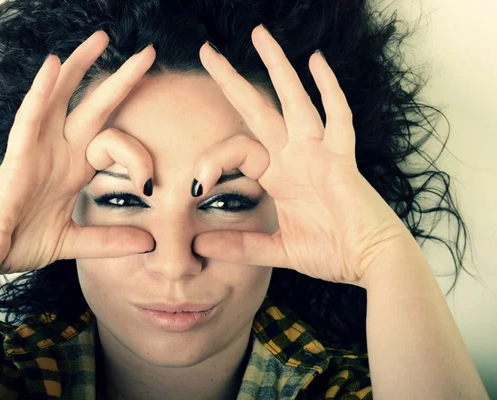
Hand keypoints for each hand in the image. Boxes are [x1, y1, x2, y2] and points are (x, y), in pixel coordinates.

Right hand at [0, 31, 155, 277]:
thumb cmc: (20, 242)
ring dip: (80, 67)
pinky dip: (41, 91)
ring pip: (61, 98)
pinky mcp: (18, 155)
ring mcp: (38, 149)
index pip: (113, 142)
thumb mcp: (74, 241)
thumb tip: (148, 245)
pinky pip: (30, 117)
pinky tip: (55, 64)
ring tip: (101, 39)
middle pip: (92, 106)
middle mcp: (59, 151)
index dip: (136, 156)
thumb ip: (109, 241)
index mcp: (75, 169)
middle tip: (147, 54)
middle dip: (118, 80)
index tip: (148, 183)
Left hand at [192, 25, 411, 286]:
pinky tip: (316, 61)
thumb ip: (242, 246)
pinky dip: (329, 89)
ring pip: (294, 100)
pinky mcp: (342, 158)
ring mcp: (319, 152)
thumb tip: (200, 246)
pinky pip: (337, 117)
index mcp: (278, 175)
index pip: (236, 150)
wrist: (371, 262)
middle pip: (257, 108)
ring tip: (259, 34)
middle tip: (206, 51)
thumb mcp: (278, 249)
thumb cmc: (332, 252)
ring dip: (277, 67)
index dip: (211, 161)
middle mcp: (295, 156)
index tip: (194, 186)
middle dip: (231, 80)